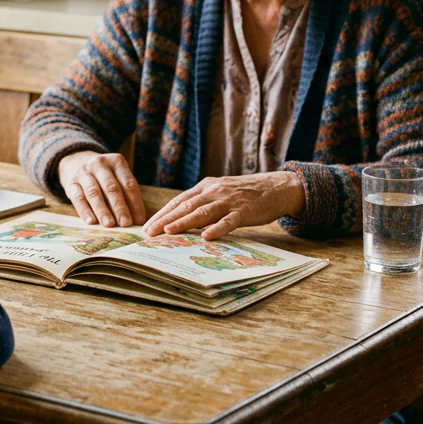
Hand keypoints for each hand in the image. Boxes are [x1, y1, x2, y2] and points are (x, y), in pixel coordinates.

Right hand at [57, 150, 145, 227]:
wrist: (75, 162)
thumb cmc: (104, 177)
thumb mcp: (118, 177)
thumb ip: (130, 195)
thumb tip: (146, 219)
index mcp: (116, 161)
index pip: (128, 183)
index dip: (135, 202)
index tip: (140, 220)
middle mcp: (100, 164)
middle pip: (112, 188)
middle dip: (120, 207)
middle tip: (126, 224)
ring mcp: (84, 172)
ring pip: (94, 193)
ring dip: (103, 210)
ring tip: (110, 225)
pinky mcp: (71, 183)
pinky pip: (78, 197)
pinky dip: (85, 210)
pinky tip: (91, 222)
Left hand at [143, 171, 304, 239]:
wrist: (276, 187)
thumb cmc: (244, 194)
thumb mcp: (219, 193)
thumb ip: (202, 203)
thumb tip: (178, 220)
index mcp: (205, 187)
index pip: (179, 200)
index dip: (162, 213)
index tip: (147, 226)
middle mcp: (214, 191)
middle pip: (185, 205)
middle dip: (165, 219)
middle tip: (149, 232)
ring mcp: (229, 200)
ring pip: (203, 212)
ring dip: (184, 222)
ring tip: (169, 231)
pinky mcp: (245, 211)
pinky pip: (229, 221)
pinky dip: (217, 228)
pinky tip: (206, 236)